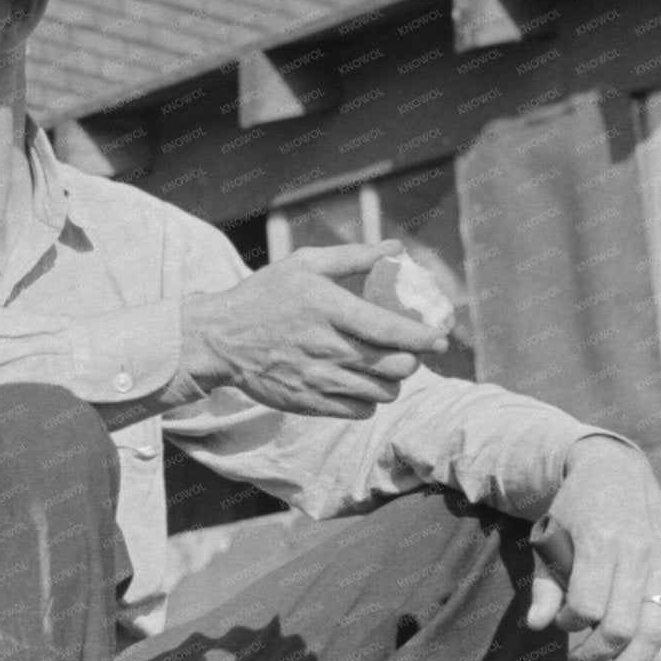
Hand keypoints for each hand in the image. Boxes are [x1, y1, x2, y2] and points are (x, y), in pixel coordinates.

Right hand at [179, 241, 448, 417]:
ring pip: (383, 392)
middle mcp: (327, 347)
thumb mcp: (303, 264)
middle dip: (413, 359)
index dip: (425, 336)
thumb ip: (353, 257)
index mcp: (328, 308)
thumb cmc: (264, 296)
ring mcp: (319, 379)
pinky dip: (370, 399)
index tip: (440, 336)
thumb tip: (395, 249)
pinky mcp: (311, 403)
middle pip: (397, 367)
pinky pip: (361, 410)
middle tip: (411, 350)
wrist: (219, 339)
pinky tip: (360, 382)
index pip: (392, 329)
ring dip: (394, 381)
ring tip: (386, 367)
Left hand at [528, 435, 660, 660]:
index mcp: (599, 541)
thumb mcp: (548, 536)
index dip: (570, 622)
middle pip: (621, 625)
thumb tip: (536, 626)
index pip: (587, 604)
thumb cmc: (575, 509)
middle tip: (577, 657)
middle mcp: (637, 554)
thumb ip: (544, 584)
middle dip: (596, 652)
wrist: (617, 473)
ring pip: (653, 630)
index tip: (560, 621)